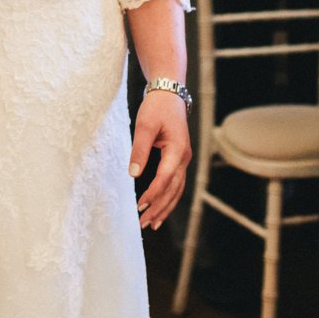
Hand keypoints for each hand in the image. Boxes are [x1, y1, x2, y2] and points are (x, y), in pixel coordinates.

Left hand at [130, 90, 190, 230]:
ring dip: (165, 207)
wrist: (170, 94)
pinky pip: (176, 184)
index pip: (165, 178)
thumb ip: (139, 150)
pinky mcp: (179, 159)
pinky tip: (160, 208)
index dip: (153, 194)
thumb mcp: (144, 126)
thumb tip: (134, 175)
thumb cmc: (157, 107)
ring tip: (153, 224)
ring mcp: (184, 159)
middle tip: (143, 223)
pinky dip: (169, 198)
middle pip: (173, 189)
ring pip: (177, 190)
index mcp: (178, 150)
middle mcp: (184, 157)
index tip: (140, 206)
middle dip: (159, 208)